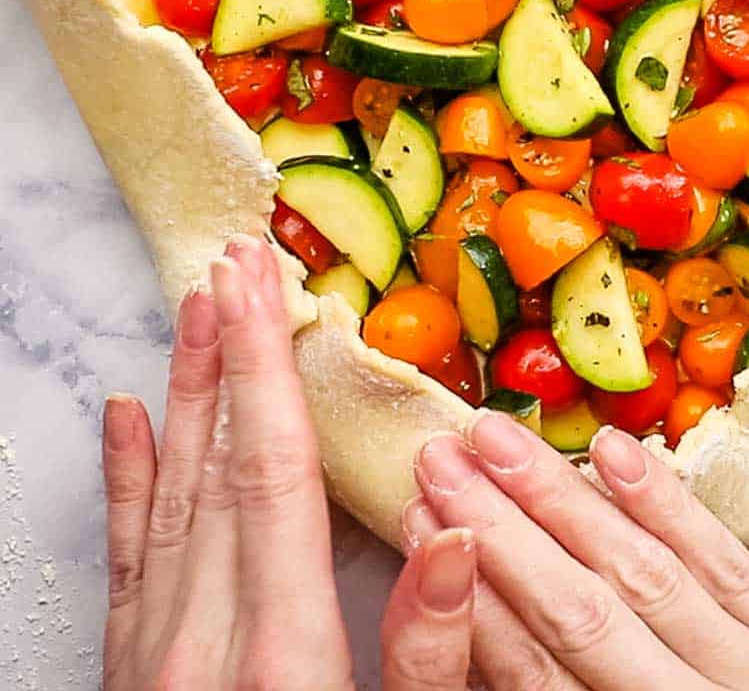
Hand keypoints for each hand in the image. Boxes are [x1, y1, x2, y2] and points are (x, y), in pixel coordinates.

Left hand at [102, 235, 474, 690]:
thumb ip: (430, 656)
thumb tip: (457, 533)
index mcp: (277, 653)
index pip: (268, 474)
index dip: (264, 373)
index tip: (260, 290)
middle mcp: (200, 643)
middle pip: (212, 465)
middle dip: (224, 356)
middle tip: (227, 266)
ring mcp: (154, 658)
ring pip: (166, 494)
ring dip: (183, 393)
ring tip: (193, 313)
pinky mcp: (134, 675)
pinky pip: (126, 556)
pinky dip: (125, 479)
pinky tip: (125, 419)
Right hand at [403, 413, 748, 690]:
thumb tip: (493, 632)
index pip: (529, 680)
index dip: (470, 598)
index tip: (424, 525)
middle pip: (574, 613)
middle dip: (498, 528)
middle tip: (438, 460)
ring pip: (640, 576)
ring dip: (562, 498)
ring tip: (499, 439)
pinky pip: (727, 567)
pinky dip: (666, 506)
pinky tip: (617, 452)